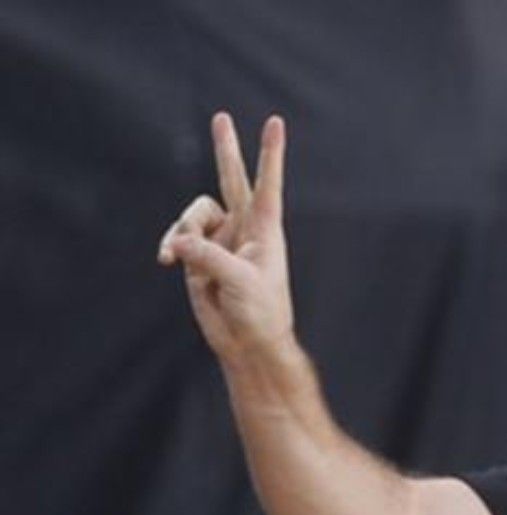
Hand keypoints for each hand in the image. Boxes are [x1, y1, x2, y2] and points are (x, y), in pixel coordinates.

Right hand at [156, 112, 294, 368]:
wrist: (247, 342)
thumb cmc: (259, 312)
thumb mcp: (239, 282)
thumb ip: (209, 256)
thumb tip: (179, 240)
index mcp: (265, 229)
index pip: (267, 184)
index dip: (271, 153)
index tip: (276, 122)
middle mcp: (242, 228)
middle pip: (232, 179)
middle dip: (225, 149)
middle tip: (222, 117)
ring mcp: (219, 239)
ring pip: (193, 213)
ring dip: (182, 229)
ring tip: (178, 254)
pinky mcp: (198, 255)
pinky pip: (178, 237)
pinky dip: (171, 244)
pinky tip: (167, 259)